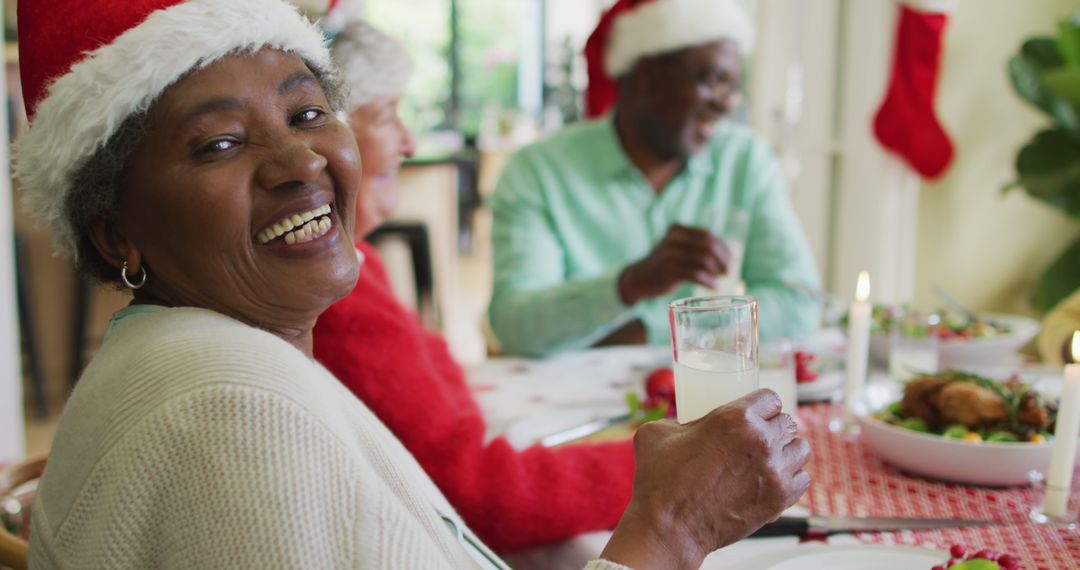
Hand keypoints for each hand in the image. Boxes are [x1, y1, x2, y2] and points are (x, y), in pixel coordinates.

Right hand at [599, 390, 810, 569]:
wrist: (669, 528)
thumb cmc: (661, 482)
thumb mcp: (656, 434)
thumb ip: (676, 420)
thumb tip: (682, 424)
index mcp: (734, 417)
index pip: (770, 399)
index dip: (763, 406)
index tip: (757, 414)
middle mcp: (760, 440)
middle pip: (788, 423)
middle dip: (773, 428)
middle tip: (758, 438)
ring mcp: (774, 471)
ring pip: (800, 449)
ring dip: (786, 451)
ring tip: (769, 459)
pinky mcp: (779, 499)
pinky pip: (803, 480)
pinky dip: (791, 479)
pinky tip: (772, 481)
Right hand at [618, 224, 729, 305]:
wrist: (639, 278)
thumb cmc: (664, 264)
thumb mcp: (677, 249)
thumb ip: (696, 247)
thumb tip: (729, 255)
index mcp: (677, 230)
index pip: (708, 235)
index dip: (723, 247)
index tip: (730, 259)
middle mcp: (674, 239)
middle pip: (708, 246)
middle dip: (722, 259)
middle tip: (727, 271)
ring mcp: (670, 254)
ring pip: (704, 260)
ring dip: (716, 271)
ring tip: (719, 279)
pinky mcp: (669, 271)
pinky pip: (696, 274)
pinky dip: (708, 281)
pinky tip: (713, 287)